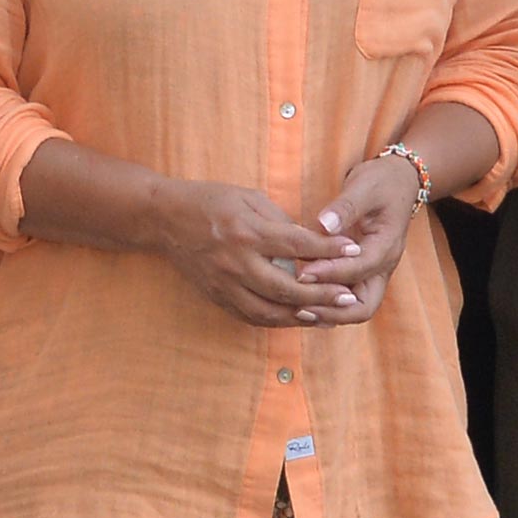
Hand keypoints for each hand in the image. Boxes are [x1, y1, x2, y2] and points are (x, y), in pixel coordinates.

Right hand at [158, 181, 365, 327]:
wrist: (163, 218)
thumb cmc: (210, 200)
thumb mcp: (249, 197)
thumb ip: (280, 220)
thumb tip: (311, 242)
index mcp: (247, 231)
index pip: (296, 245)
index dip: (329, 250)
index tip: (354, 250)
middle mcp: (236, 261)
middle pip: (286, 287)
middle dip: (321, 294)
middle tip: (348, 297)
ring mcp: (224, 283)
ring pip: (269, 310)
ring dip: (301, 316)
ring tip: (327, 315)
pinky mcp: (217, 296)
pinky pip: (251, 316)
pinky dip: (276, 320)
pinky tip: (296, 319)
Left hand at [302, 157, 423, 321]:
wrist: (397, 182)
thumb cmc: (381, 183)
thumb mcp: (365, 186)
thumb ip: (346, 206)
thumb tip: (324, 225)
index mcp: (386, 246)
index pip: (359, 269)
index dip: (330, 274)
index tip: (302, 273)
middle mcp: (382, 267)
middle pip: (363, 307)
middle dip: (332, 310)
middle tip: (299, 306)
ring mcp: (372, 273)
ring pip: (354, 309)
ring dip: (327, 313)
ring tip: (295, 310)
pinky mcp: (360, 273)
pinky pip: (346, 299)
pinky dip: (326, 306)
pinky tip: (301, 304)